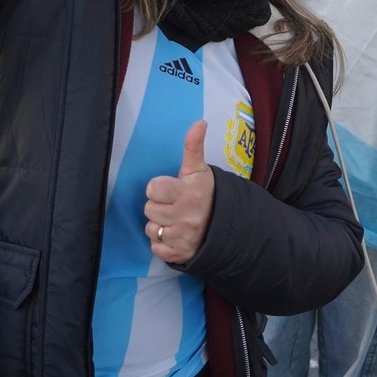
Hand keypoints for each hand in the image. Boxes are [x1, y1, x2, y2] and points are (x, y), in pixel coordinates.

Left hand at [144, 121, 215, 262]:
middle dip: (159, 206)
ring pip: (151, 229)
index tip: (170, 189)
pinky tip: (175, 236)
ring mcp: (183, 237)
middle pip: (149, 209)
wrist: (227, 225)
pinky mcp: (180, 255)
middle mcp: (186, 216)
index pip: (153, 189)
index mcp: (188, 193)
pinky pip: (156, 249)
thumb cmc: (207, 193)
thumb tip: (200, 122)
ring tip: (175, 221)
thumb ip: (194, 146)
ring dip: (159, 226)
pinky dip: (162, 245)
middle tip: (174, 205)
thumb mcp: (200, 170)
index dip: (158, 188)